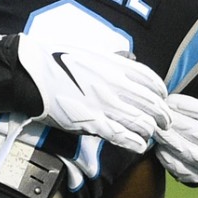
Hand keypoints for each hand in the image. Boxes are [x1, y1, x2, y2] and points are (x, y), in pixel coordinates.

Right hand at [16, 38, 169, 152]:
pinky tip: (139, 145)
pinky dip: (136, 143)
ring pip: (142, 122)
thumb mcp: (91, 52)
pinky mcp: (93, 123)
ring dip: (150, 130)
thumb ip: (114, 59)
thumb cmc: (58, 61)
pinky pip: (123, 136)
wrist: (33, 75)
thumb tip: (130, 58)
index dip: (161, 93)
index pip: (151, 81)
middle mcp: (115, 85)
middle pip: (152, 104)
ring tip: (150, 134)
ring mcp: (105, 105)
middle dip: (162, 115)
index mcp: (116, 66)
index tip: (162, 99)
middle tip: (164, 122)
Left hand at [153, 82, 197, 186]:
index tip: (170, 99)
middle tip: (157, 112)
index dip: (187, 106)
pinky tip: (158, 143)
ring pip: (185, 150)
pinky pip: (176, 166)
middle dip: (173, 120)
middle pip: (195, 132)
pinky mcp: (197, 177)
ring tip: (155, 126)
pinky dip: (164, 154)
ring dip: (166, 137)